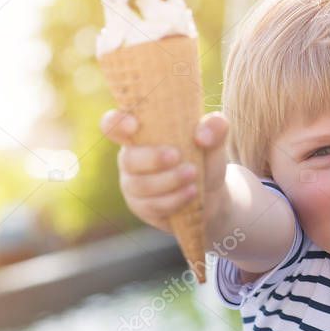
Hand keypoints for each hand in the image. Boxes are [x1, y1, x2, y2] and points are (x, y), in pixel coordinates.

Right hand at [99, 109, 230, 232]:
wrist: (212, 194)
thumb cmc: (204, 158)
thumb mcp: (214, 141)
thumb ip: (215, 127)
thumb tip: (203, 134)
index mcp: (141, 134)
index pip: (114, 125)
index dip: (117, 123)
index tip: (134, 125)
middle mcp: (131, 158)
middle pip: (128, 158)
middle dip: (153, 158)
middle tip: (177, 156)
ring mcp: (134, 185)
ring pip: (141, 185)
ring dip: (169, 180)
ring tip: (193, 174)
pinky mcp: (142, 207)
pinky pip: (152, 205)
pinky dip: (174, 198)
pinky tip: (191, 192)